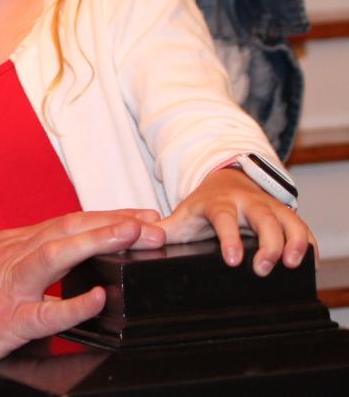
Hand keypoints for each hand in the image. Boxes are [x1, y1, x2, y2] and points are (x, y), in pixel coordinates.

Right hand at [0, 209, 163, 383]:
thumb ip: (33, 278)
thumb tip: (74, 289)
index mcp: (10, 247)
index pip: (66, 224)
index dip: (105, 218)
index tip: (139, 216)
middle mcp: (10, 258)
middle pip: (67, 228)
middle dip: (113, 222)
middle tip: (153, 221)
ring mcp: (8, 287)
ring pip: (56, 254)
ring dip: (98, 241)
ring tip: (132, 236)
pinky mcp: (5, 321)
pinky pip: (45, 312)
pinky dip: (73, 302)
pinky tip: (97, 298)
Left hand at [158, 166, 314, 275]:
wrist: (227, 181)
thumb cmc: (204, 206)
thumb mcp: (184, 215)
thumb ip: (163, 230)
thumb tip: (139, 240)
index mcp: (219, 204)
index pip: (224, 219)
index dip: (230, 238)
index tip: (234, 259)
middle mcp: (247, 203)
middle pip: (262, 219)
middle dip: (267, 244)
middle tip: (265, 268)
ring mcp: (269, 207)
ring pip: (288, 220)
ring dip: (294, 241)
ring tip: (295, 265)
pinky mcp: (286, 215)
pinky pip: (303, 226)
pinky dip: (308, 243)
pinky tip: (308, 262)